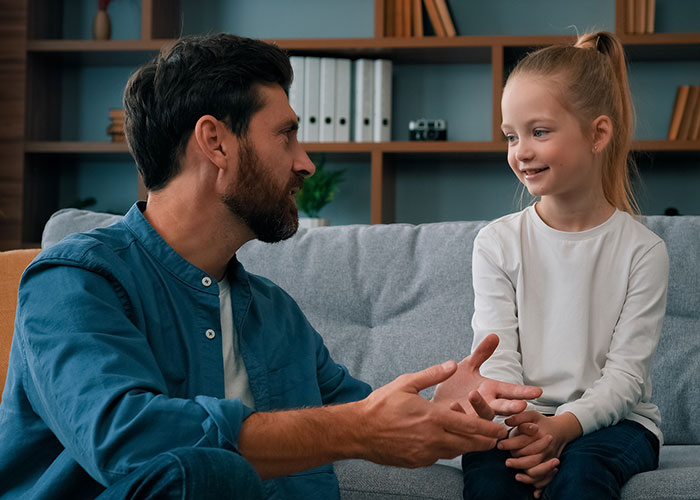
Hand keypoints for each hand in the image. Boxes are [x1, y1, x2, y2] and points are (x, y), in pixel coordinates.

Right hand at [357, 360, 508, 467]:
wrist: (359, 431)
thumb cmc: (381, 405)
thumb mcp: (406, 383)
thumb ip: (432, 374)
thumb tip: (452, 365)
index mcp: (433, 418)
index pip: (470, 425)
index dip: (488, 428)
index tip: (501, 428)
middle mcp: (432, 438)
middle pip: (468, 444)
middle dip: (484, 441)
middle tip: (496, 438)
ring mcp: (425, 453)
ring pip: (455, 452)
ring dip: (467, 446)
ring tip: (476, 441)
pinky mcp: (417, 462)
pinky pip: (438, 457)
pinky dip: (446, 450)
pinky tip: (446, 442)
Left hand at [432, 334, 542, 415]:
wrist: (436, 404)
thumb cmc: (456, 386)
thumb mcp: (469, 366)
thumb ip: (481, 353)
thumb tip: (494, 336)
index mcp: (491, 390)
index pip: (511, 391)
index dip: (524, 392)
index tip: (538, 392)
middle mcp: (487, 405)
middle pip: (502, 407)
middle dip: (512, 406)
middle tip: (522, 405)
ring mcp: (475, 417)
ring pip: (483, 415)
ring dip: (481, 406)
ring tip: (474, 394)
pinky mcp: (460, 424)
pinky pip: (462, 421)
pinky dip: (458, 413)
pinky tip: (454, 405)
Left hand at [499, 411, 581, 496]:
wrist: (560, 430)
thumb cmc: (542, 422)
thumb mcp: (532, 415)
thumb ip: (519, 417)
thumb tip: (507, 422)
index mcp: (540, 435)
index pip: (523, 442)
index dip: (510, 444)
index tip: (500, 445)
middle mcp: (546, 449)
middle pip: (531, 459)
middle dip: (517, 463)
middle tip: (507, 463)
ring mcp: (550, 459)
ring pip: (539, 471)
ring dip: (527, 476)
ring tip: (516, 476)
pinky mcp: (552, 467)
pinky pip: (547, 479)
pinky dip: (540, 486)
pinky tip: (532, 491)